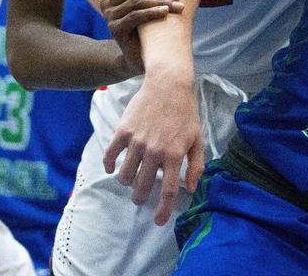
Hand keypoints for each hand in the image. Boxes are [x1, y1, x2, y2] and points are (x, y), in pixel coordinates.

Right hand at [101, 0, 182, 74]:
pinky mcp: (114, 29)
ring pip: (136, 1)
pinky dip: (153, 12)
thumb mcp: (144, 4)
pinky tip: (166, 13)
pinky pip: (135, 16)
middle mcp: (106, 2)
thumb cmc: (145, 27)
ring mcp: (108, 16)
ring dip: (159, 1)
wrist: (139, 56)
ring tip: (176, 5)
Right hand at [103, 76, 203, 225]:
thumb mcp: (197, 138)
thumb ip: (196, 164)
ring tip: (130, 182)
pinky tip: (112, 169)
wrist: (168, 84)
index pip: (168, 191)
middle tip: (140, 199)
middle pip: (143, 186)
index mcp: (174, 155)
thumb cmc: (185, 112)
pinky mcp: (123, 131)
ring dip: (127, 183)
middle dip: (141, 197)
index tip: (158, 221)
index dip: (163, 210)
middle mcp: (154, 151)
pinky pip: (111, 154)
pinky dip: (109, 165)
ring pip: (126, 174)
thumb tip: (193, 187)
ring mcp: (137, 141)